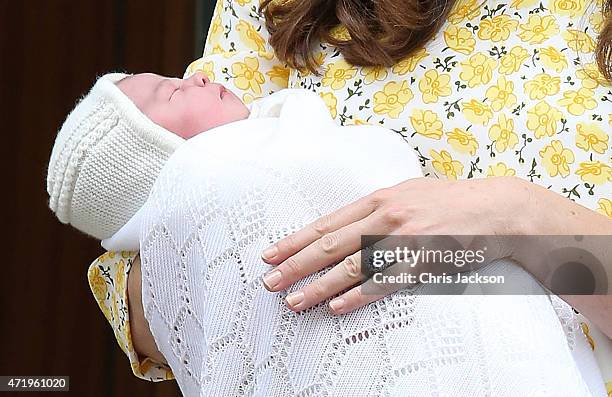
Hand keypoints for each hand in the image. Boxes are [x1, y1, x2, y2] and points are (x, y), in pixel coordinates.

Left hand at [260, 176, 535, 313]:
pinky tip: (336, 307)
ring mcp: (403, 240)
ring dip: (319, 286)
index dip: (296, 240)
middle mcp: (385, 217)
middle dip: (295, 265)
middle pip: (330, 245)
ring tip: (295, 301)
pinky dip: (357, 297)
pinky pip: (383, 284)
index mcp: (378, 199)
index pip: (326, 224)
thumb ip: (376, 207)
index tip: (271, 254)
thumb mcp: (407, 192)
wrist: (496, 210)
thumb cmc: (448, 201)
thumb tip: (346, 224)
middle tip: (270, 282)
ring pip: (351, 267)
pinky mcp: (422, 263)